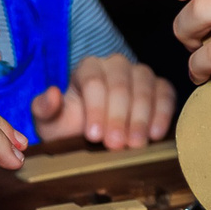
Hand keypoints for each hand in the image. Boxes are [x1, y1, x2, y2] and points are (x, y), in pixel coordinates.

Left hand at [31, 54, 178, 148]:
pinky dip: (162, 114)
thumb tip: (52, 94)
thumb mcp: (51, 124)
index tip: (93, 136)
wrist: (96, 138)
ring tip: (135, 144)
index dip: (95, 108)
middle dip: (118, 117)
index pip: (94, 82)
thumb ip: (44, 109)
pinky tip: (155, 135)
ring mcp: (140, 74)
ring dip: (140, 118)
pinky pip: (166, 94)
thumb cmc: (71, 129)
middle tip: (115, 145)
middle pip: (121, 85)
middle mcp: (116, 64)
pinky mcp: (160, 87)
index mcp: (88, 68)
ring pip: (145, 88)